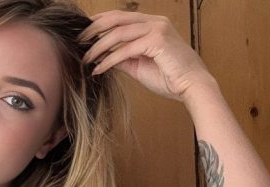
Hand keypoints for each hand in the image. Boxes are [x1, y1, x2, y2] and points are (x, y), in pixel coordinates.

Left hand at [80, 10, 215, 102]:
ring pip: (118, 33)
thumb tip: (101, 57)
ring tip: (85, 59)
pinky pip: (125, 49)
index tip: (82, 34)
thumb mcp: (138, 65)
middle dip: (93, 30)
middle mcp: (155, 21)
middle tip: (78, 42)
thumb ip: (122, 57)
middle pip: (115, 19)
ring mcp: (157, 28)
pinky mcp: (158, 41)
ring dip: (98, 47)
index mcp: (152, 23)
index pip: (119, 16)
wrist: (192, 87)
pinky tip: (99, 68)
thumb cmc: (169, 77)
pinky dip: (109, 59)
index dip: (98, 22)